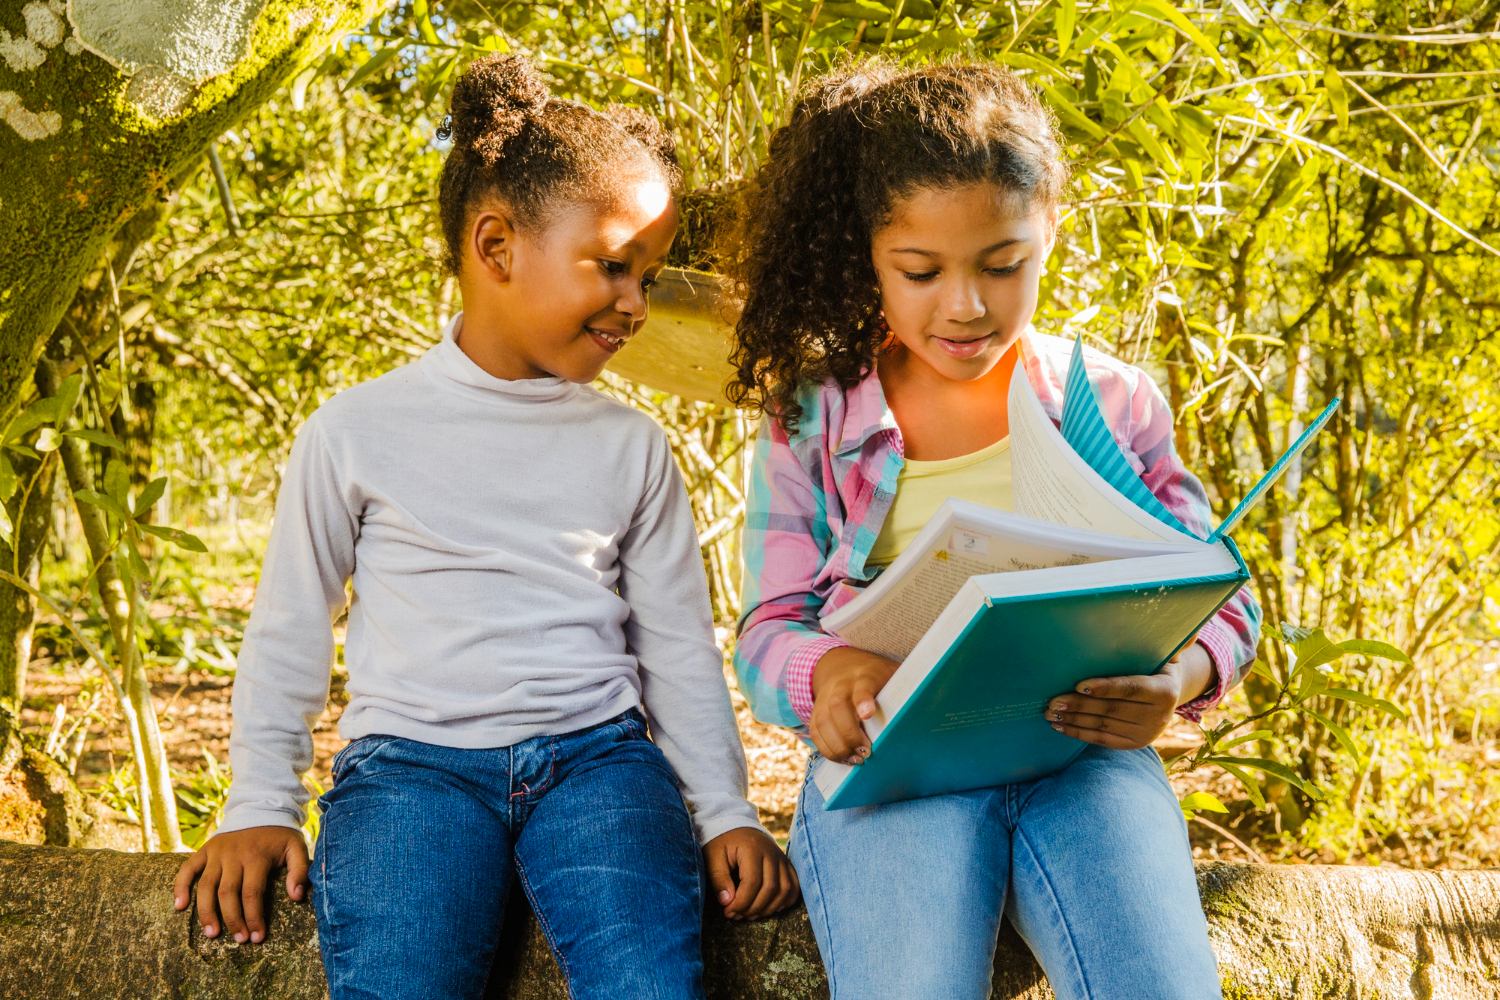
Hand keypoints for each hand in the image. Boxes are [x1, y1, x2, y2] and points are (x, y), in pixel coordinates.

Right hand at [174, 825, 310, 942]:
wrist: (260, 808)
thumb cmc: (279, 835)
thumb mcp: (297, 847)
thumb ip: (300, 870)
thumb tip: (296, 896)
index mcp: (256, 856)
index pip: (252, 893)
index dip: (254, 917)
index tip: (257, 937)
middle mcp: (233, 855)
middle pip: (228, 894)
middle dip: (233, 920)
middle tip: (240, 939)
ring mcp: (216, 853)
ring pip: (206, 886)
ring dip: (206, 912)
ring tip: (212, 934)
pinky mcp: (204, 850)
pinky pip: (187, 869)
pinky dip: (180, 886)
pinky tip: (179, 906)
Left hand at [703, 827, 799, 919]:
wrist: (736, 825)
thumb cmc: (722, 842)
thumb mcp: (713, 856)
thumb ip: (719, 878)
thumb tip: (727, 902)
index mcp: (752, 848)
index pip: (752, 882)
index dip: (741, 902)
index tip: (728, 912)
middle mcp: (772, 852)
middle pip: (771, 888)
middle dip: (753, 908)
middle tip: (737, 916)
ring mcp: (781, 858)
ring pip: (785, 889)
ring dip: (769, 908)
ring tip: (751, 915)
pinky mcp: (786, 863)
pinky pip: (794, 886)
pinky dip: (785, 901)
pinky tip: (769, 908)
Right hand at [809, 646, 899, 764]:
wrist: (842, 666)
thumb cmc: (877, 677)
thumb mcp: (894, 675)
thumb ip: (908, 688)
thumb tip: (937, 704)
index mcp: (864, 675)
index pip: (863, 685)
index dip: (863, 699)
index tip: (868, 714)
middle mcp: (841, 686)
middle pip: (837, 706)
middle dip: (849, 733)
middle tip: (867, 752)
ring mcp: (825, 699)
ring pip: (822, 722)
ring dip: (838, 746)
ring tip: (857, 761)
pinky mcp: (817, 713)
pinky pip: (816, 733)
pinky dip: (828, 750)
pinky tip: (845, 759)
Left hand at [1045, 642, 1216, 750]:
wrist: (1169, 693)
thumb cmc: (1156, 664)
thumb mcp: (1165, 652)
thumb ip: (1170, 640)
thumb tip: (1182, 618)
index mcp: (1166, 691)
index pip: (1130, 688)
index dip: (1104, 687)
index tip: (1078, 684)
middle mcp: (1159, 716)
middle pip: (1112, 710)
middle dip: (1079, 705)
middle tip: (1052, 701)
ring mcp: (1147, 734)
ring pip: (1103, 726)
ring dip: (1073, 720)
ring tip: (1049, 712)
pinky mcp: (1134, 745)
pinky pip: (1102, 739)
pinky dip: (1078, 733)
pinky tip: (1059, 725)